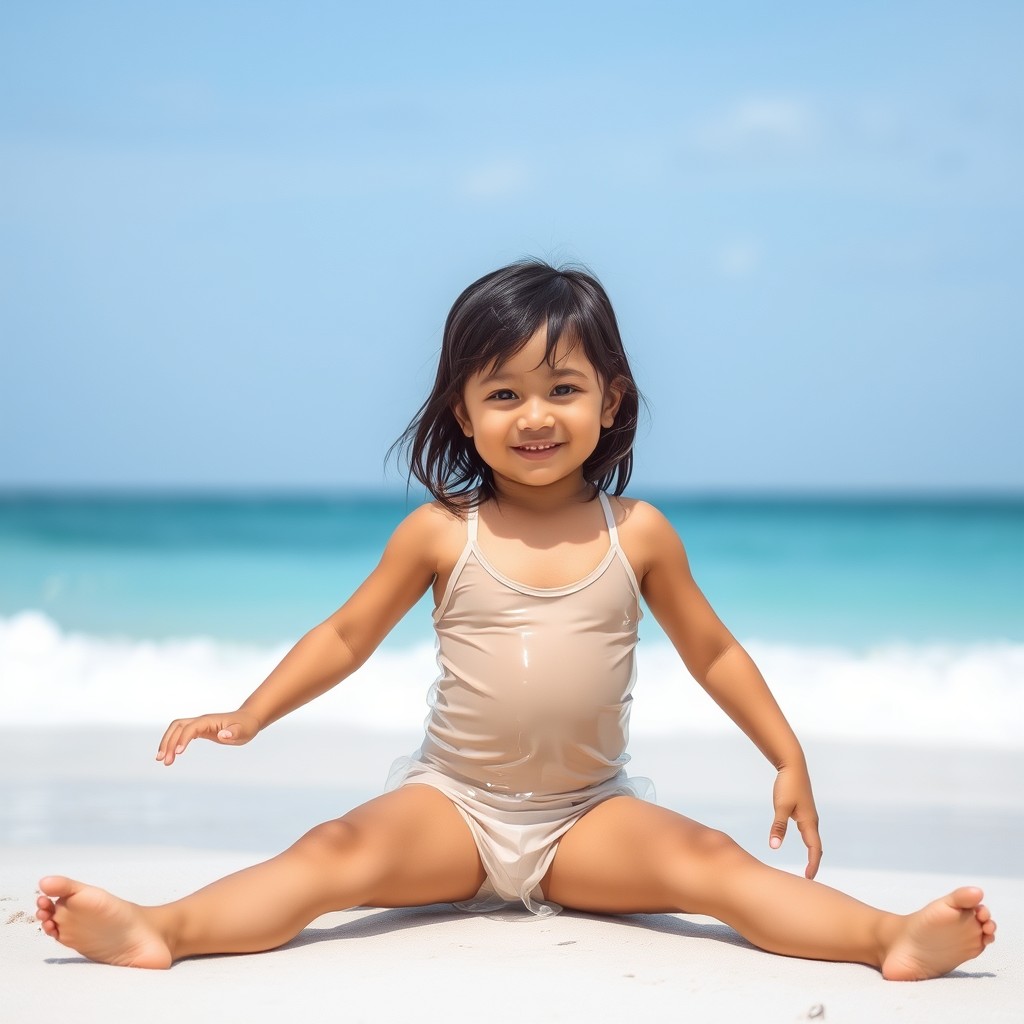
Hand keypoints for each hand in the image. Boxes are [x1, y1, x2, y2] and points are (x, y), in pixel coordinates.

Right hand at [156, 710, 260, 765]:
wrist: (248, 719)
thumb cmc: (246, 726)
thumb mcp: (243, 731)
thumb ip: (233, 733)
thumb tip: (222, 735)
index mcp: (209, 720)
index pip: (191, 728)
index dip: (183, 739)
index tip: (177, 753)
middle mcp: (201, 720)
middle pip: (177, 726)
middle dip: (168, 741)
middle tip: (163, 760)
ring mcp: (199, 724)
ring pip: (176, 729)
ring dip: (167, 742)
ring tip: (162, 761)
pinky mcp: (199, 729)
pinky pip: (181, 734)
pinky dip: (173, 743)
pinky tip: (170, 755)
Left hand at [769, 764, 822, 878]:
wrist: (793, 765)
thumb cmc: (787, 785)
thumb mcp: (780, 806)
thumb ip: (778, 827)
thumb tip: (774, 847)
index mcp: (809, 822)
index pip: (814, 849)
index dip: (813, 865)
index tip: (809, 879)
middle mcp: (812, 820)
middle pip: (816, 846)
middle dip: (815, 862)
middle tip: (809, 878)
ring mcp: (809, 815)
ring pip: (813, 838)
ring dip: (813, 853)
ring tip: (808, 866)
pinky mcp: (804, 810)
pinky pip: (809, 831)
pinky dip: (809, 842)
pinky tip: (804, 844)